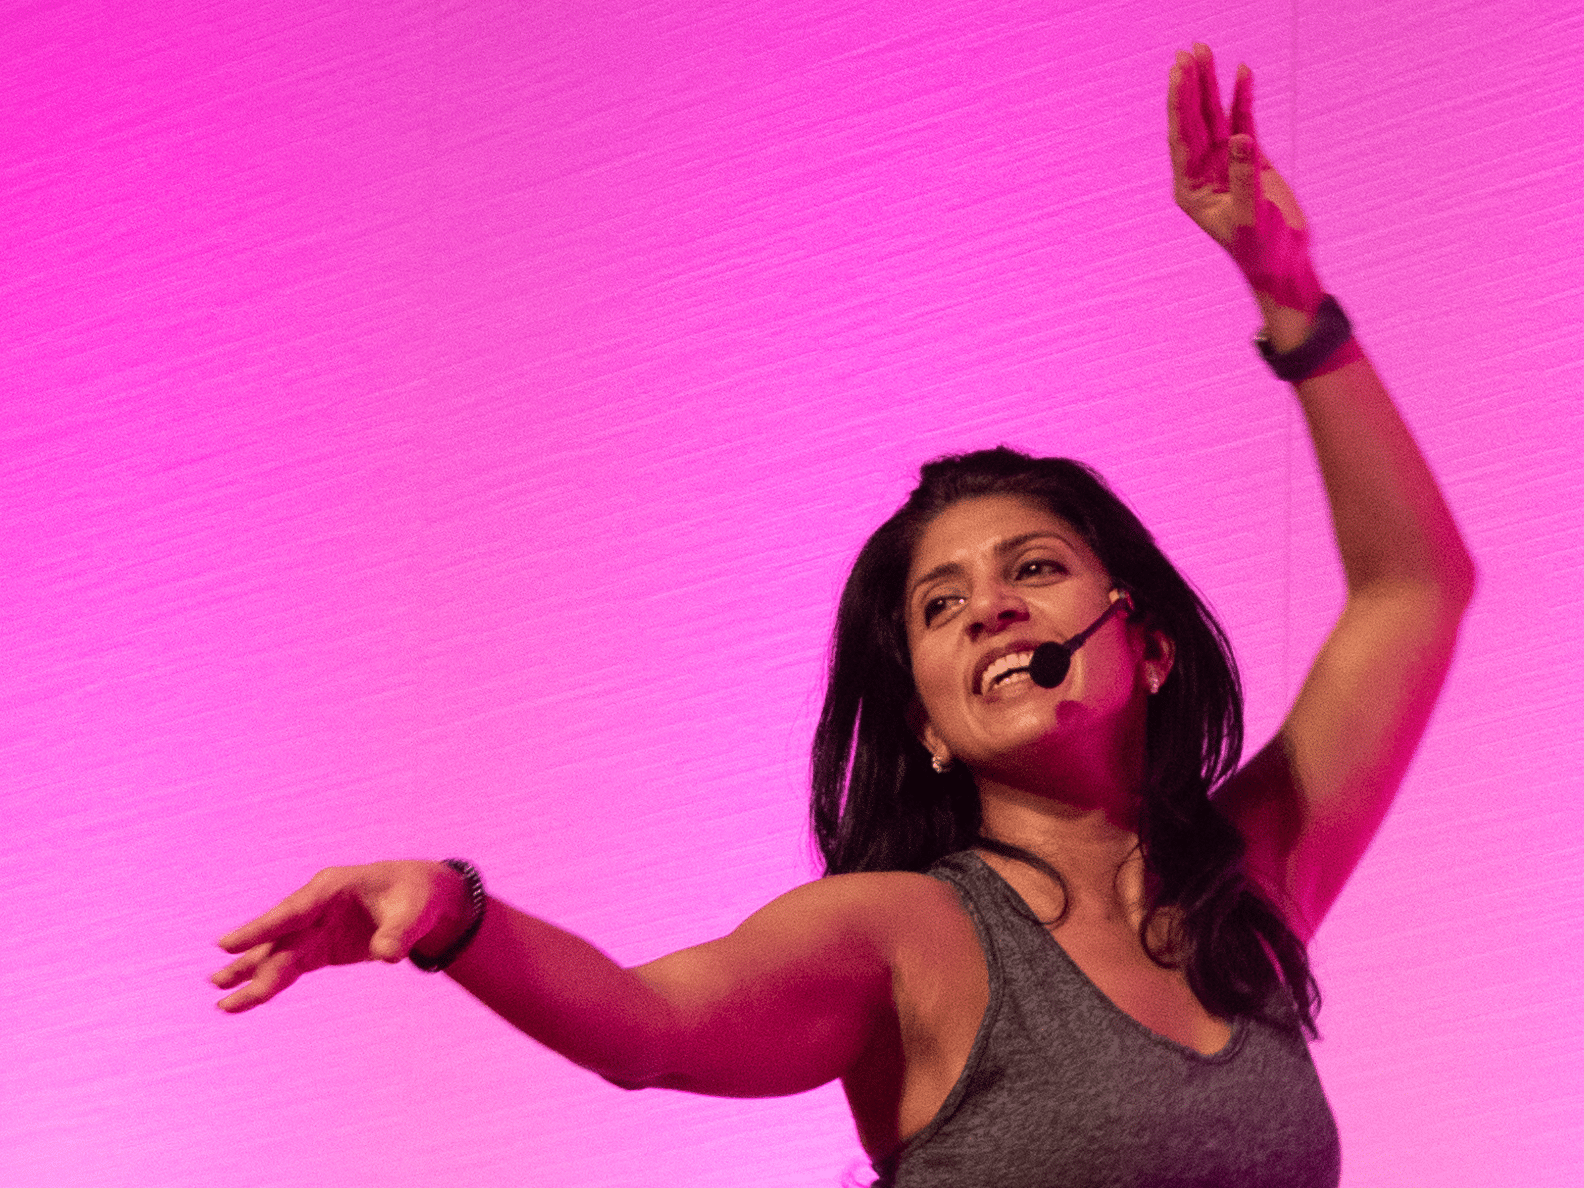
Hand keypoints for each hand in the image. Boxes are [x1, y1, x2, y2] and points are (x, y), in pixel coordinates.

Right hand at [211, 861, 464, 1012]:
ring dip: (253, 978)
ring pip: (279, 955)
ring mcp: (316, 927)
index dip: (261, 929)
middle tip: (218, 982)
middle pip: (280, 939)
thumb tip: (387, 956)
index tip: (227, 945)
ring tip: (222, 1002)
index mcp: (332, 888)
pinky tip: (246, 998)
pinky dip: (270, 983)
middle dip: (252, 963)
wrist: (424, 898)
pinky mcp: (321, 947)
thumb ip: (399, 933)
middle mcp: (316, 907)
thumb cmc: (418, 897)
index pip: (293, 911)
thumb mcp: (415, 912)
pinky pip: (291, 966)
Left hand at [1169, 44, 1321, 317]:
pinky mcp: (1251, 160)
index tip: (1180, 71)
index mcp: (1190, 188)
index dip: (1181, 103)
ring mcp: (1225, 164)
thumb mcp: (1249, 216)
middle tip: (1189, 51)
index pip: (1182, 137)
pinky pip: (1244, 121)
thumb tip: (1241, 138)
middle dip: (1191, 86)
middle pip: (1195, 121)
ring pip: (1216, 116)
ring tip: (1206, 51)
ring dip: (1211, 85)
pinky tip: (1243, 73)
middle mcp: (1202, 173)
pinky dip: (1243, 98)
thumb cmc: (1260, 249)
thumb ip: (1244, 178)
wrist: (1282, 262)